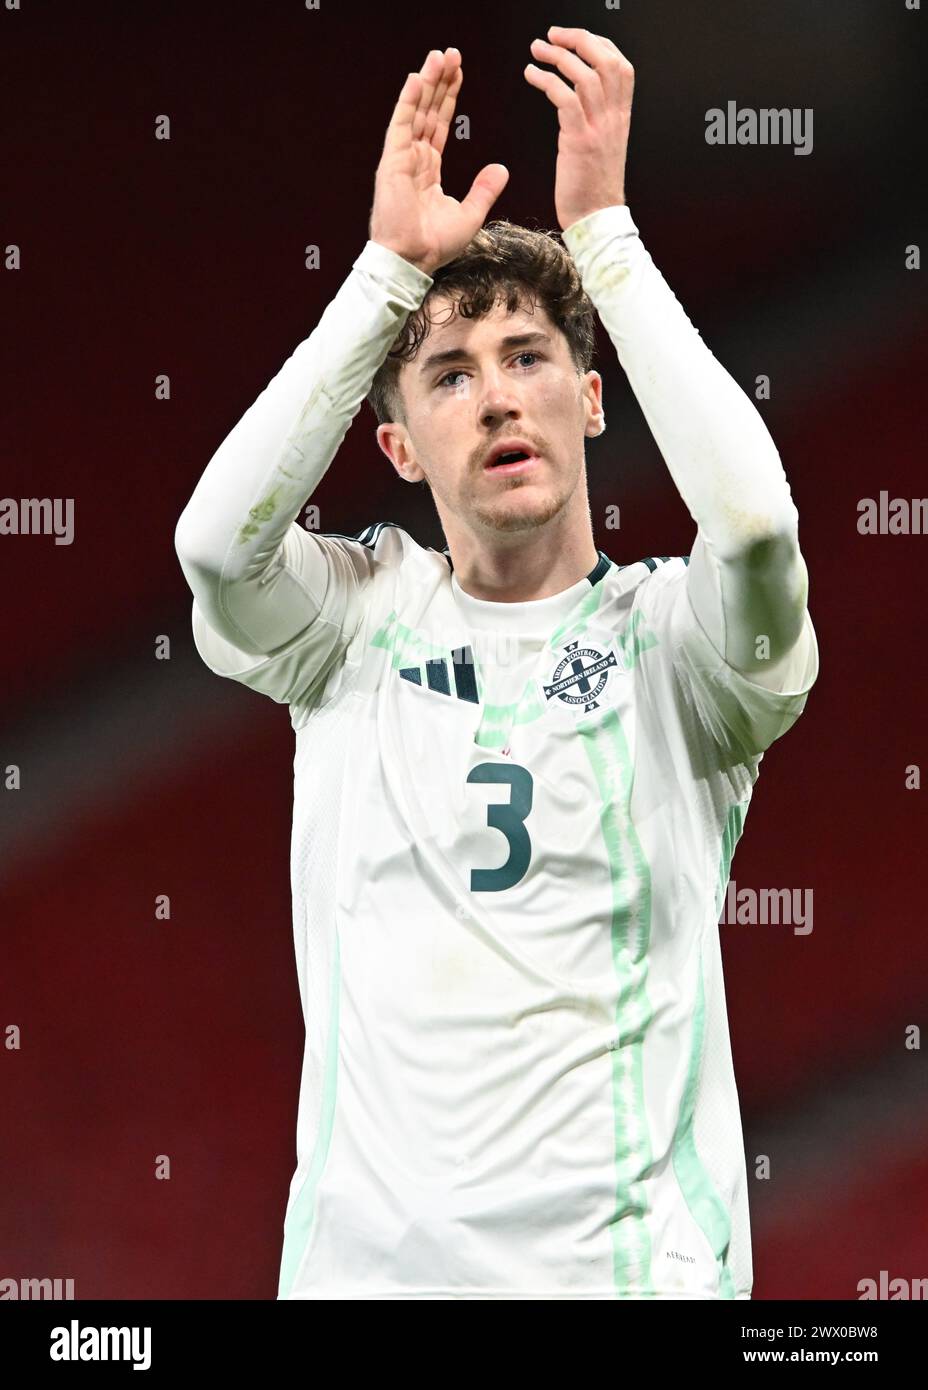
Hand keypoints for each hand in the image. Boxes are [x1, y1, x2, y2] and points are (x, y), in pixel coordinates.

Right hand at [369, 48, 509, 275]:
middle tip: (450, 53)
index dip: (449, 97)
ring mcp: (401, 158)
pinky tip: (418, 78)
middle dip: (440, 81)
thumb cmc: (435, 244)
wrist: (414, 259)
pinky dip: (409, 101)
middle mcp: (414, 158)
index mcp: (428, 168)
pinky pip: (401, 124)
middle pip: (428, 111)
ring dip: (426, 82)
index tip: (458, 72)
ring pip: (415, 111)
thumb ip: (484, 189)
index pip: (440, 124)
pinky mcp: (392, 162)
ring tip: (438, 55)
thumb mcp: (470, 214)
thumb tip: (502, 168)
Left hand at [524, 25, 633, 231]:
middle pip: (605, 60)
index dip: (599, 43)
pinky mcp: (579, 141)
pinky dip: (546, 80)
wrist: (597, 220)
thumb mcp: (604, 146)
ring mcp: (598, 128)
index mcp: (621, 117)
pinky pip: (564, 98)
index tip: (575, 38)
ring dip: (558, 56)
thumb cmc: (594, 188)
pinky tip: (531, 74)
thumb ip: (598, 119)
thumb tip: (581, 97)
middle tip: (553, 35)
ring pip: (584, 74)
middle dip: (578, 39)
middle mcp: (613, 117)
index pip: (620, 65)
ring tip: (537, 49)